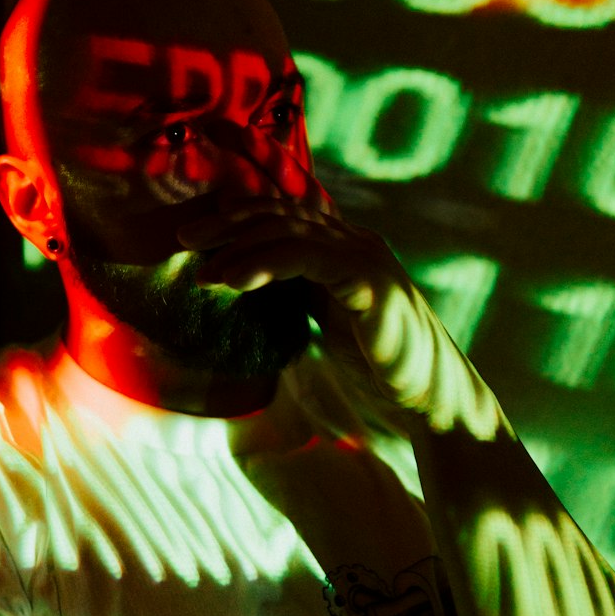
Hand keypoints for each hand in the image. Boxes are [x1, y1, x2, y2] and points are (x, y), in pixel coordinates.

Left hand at [176, 193, 503, 438]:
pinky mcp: (371, 281)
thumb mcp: (323, 325)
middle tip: (185, 239)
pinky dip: (267, 263)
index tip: (197, 231)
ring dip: (240, 246)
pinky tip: (235, 280)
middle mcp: (356, 242)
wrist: (429, 403)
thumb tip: (243, 293)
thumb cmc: (376, 372)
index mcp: (343, 249)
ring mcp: (366, 257)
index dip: (239, 213)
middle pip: (282, 214)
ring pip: (291, 230)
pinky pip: (310, 257)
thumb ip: (293, 300)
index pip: (286, 213)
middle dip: (229, 222)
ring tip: (203, 270)